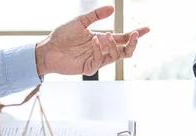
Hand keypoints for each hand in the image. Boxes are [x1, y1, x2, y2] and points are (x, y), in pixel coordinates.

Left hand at [35, 5, 149, 75]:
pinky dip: (99, 49)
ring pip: (116, 57)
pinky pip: (100, 60)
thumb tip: (112, 8)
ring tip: (106, 35)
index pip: (123, 39)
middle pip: (125, 51)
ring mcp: (97, 60)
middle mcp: (102, 51)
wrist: (48, 49)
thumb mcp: (80, 22)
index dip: (135, 34)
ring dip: (114, 45)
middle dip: (132, 43)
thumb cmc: (62, 36)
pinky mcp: (89, 68)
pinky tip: (94, 41)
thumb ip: (96, 15)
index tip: (146, 29)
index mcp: (102, 40)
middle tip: (134, 35)